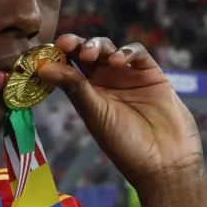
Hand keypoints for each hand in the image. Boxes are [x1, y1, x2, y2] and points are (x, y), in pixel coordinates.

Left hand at [37, 35, 203, 188]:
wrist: (164, 162)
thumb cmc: (125, 145)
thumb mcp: (94, 114)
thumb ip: (73, 87)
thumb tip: (42, 68)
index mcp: (86, 93)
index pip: (69, 66)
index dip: (59, 53)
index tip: (50, 47)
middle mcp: (106, 82)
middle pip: (87, 52)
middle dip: (77, 44)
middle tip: (69, 44)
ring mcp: (128, 76)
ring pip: (109, 49)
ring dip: (98, 46)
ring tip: (92, 54)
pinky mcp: (151, 74)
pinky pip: (137, 54)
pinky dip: (126, 52)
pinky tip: (118, 61)